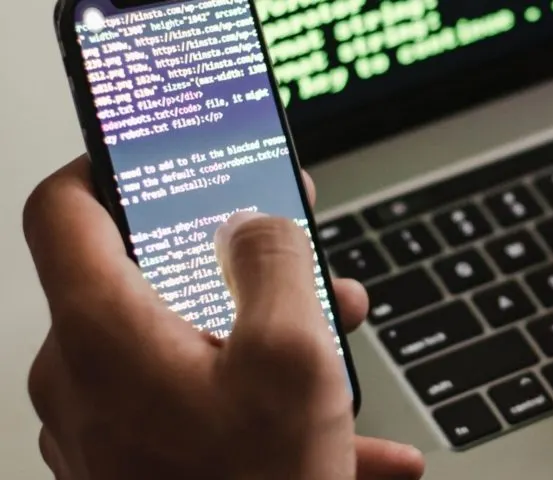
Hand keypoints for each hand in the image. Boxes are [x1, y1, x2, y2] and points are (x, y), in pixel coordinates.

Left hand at [25, 157, 423, 478]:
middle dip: (237, 266)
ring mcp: (102, 430)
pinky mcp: (132, 467)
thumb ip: (273, 261)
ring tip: (338, 350)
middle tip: (297, 257)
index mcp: (103, 333)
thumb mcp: (294, 355)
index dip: (110, 165)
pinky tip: (346, 438)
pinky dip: (260, 404)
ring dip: (263, 337)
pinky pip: (196, 409)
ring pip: (183, 348)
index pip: (64, 209)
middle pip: (148, 281)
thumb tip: (254, 222)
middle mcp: (83, 378)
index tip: (156, 154)